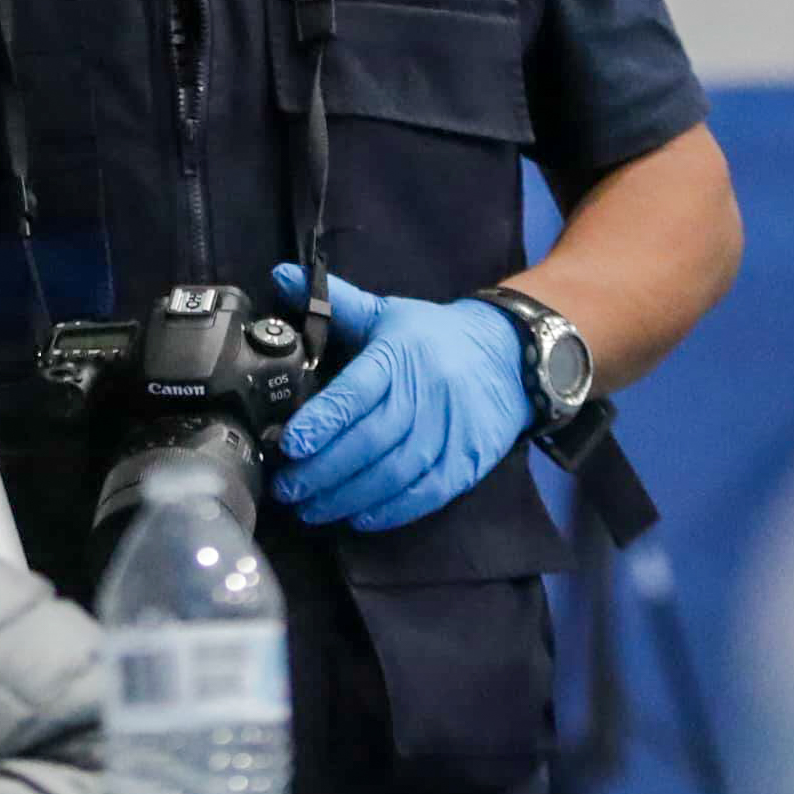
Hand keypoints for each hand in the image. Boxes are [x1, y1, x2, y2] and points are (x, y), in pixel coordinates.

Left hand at [269, 265, 533, 533]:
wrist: (511, 354)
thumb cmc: (434, 337)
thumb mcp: (387, 313)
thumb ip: (335, 302)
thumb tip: (281, 276)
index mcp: (400, 354)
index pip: (357, 391)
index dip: (324, 420)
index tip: (291, 443)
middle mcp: (426, 392)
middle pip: (371, 439)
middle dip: (323, 470)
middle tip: (286, 488)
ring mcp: (451, 429)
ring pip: (396, 472)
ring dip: (348, 496)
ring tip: (310, 508)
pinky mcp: (468, 460)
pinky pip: (427, 493)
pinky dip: (391, 510)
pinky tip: (358, 517)